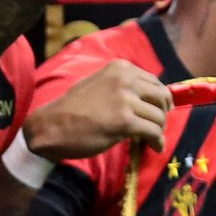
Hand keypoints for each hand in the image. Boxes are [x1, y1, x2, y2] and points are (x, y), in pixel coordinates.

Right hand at [20, 61, 171, 161]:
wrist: (52, 126)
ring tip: (154, 140)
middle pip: (161, 97)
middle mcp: (125, 79)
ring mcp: (125, 100)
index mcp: (120, 68)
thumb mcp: (98, 85)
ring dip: (159, 131)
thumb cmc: (72, 109)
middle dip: (163, 113)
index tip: (160, 110)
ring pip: (159, 117)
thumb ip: (121, 87)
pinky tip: (155, 147)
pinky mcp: (125, 121)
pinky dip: (157, 141)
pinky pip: (153, 132)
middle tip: (159, 126)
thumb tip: (145, 98)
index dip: (161, 98)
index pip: (154, 81)